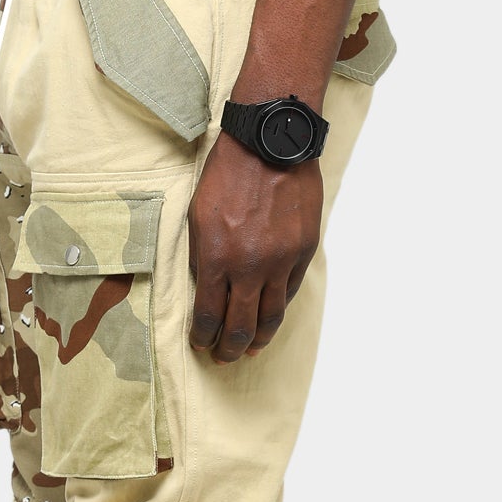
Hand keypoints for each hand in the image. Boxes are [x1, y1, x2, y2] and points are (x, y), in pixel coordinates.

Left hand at [187, 131, 323, 363]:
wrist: (270, 144)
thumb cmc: (227, 175)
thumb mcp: (199, 216)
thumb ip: (202, 257)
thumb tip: (207, 290)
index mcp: (217, 259)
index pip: (209, 316)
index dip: (203, 337)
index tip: (201, 344)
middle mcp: (250, 267)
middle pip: (240, 326)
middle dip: (229, 348)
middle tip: (224, 358)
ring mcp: (280, 262)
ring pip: (271, 316)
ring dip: (258, 338)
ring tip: (250, 349)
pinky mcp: (302, 251)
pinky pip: (289, 291)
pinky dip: (277, 308)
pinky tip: (269, 316)